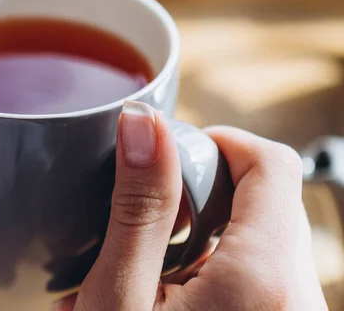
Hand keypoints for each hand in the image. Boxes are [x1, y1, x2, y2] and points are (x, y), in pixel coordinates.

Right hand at [57, 103, 326, 309]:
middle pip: (267, 198)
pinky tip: (169, 293)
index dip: (220, 143)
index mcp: (264, 276)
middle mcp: (297, 296)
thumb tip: (142, 123)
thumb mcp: (119, 296)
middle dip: (206, 192)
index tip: (174, 155)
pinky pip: (263, 276)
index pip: (273, 163)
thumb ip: (137, 208)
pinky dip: (217, 266)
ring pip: (264, 237)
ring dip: (207, 232)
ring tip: (151, 265)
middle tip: (150, 220)